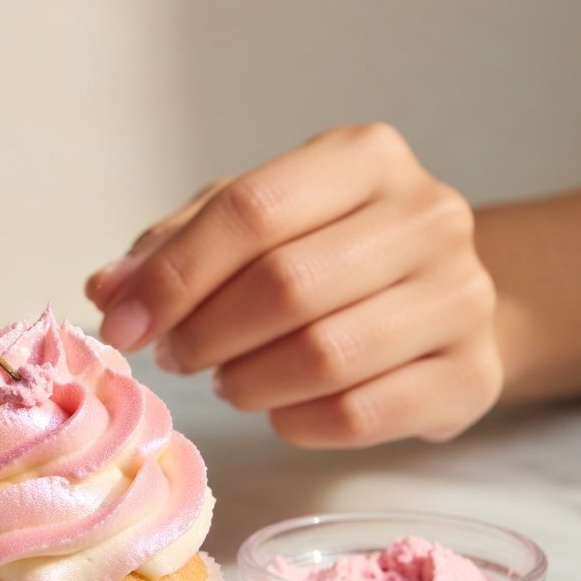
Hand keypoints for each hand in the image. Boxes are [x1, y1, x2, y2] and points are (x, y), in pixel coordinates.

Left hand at [86, 124, 501, 447]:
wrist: (436, 301)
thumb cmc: (329, 253)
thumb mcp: (253, 225)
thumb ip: (176, 248)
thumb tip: (107, 289)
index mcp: (364, 158)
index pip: (250, 211)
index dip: (172, 277)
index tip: (123, 326)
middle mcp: (428, 216)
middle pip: (286, 286)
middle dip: (207, 335)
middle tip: (177, 357)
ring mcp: (462, 297)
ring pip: (324, 357)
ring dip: (248, 383)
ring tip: (228, 381)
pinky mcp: (472, 375)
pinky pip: (359, 415)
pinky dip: (295, 422)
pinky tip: (278, 409)